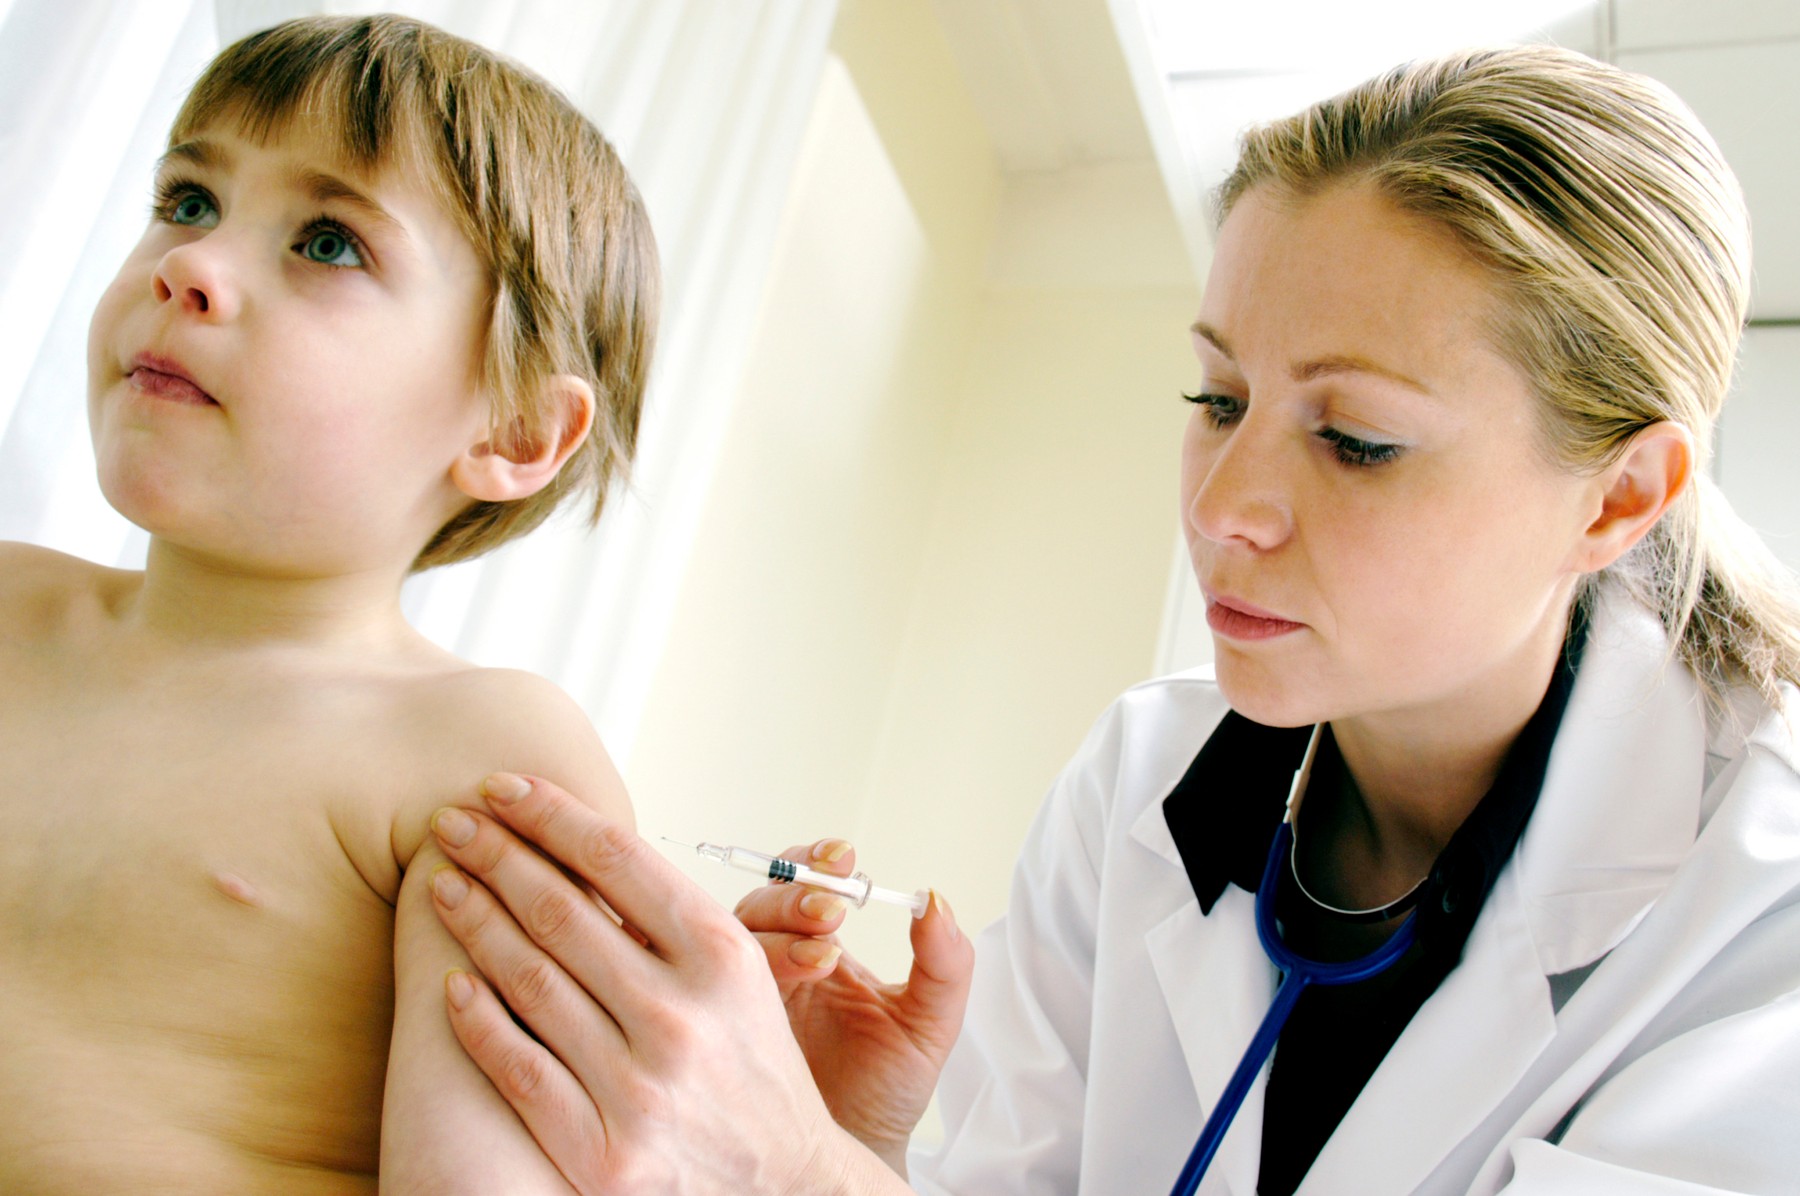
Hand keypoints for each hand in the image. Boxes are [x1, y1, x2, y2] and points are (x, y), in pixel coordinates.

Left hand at [426, 773, 908, 1194]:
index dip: (550, 813)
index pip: (617, 859)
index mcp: (722, 956)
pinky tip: (450, 981)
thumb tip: (582, 842)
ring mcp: (639, 1087)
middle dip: (497, 853)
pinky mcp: (601, 1151)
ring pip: (530, 981)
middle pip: (563, 910)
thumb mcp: (742, 978)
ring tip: (443, 883)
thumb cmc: (753, 1067)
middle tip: (453, 821)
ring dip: (474, 920)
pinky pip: (518, 1069)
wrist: (782, 1186)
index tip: (503, 785)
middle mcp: (681, 1016)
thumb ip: (672, 921)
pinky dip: (477, 1019)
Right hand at [736, 842, 974, 1172]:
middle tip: (833, 914)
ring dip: (775, 935)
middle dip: (794, 896)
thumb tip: (935, 900)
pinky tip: (770, 986)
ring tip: (823, 958)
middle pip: (762, 902)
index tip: (844, 858)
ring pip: (731, 937)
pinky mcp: (721, 1028)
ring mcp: (744, 995)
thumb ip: (944, 962)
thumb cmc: (888, 1090)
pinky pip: (706, 984)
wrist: (859, 1154)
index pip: (806, 884)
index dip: (817, 863)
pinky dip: (726, 971)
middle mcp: (777, 965)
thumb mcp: (931, 1022)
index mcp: (822, 950)